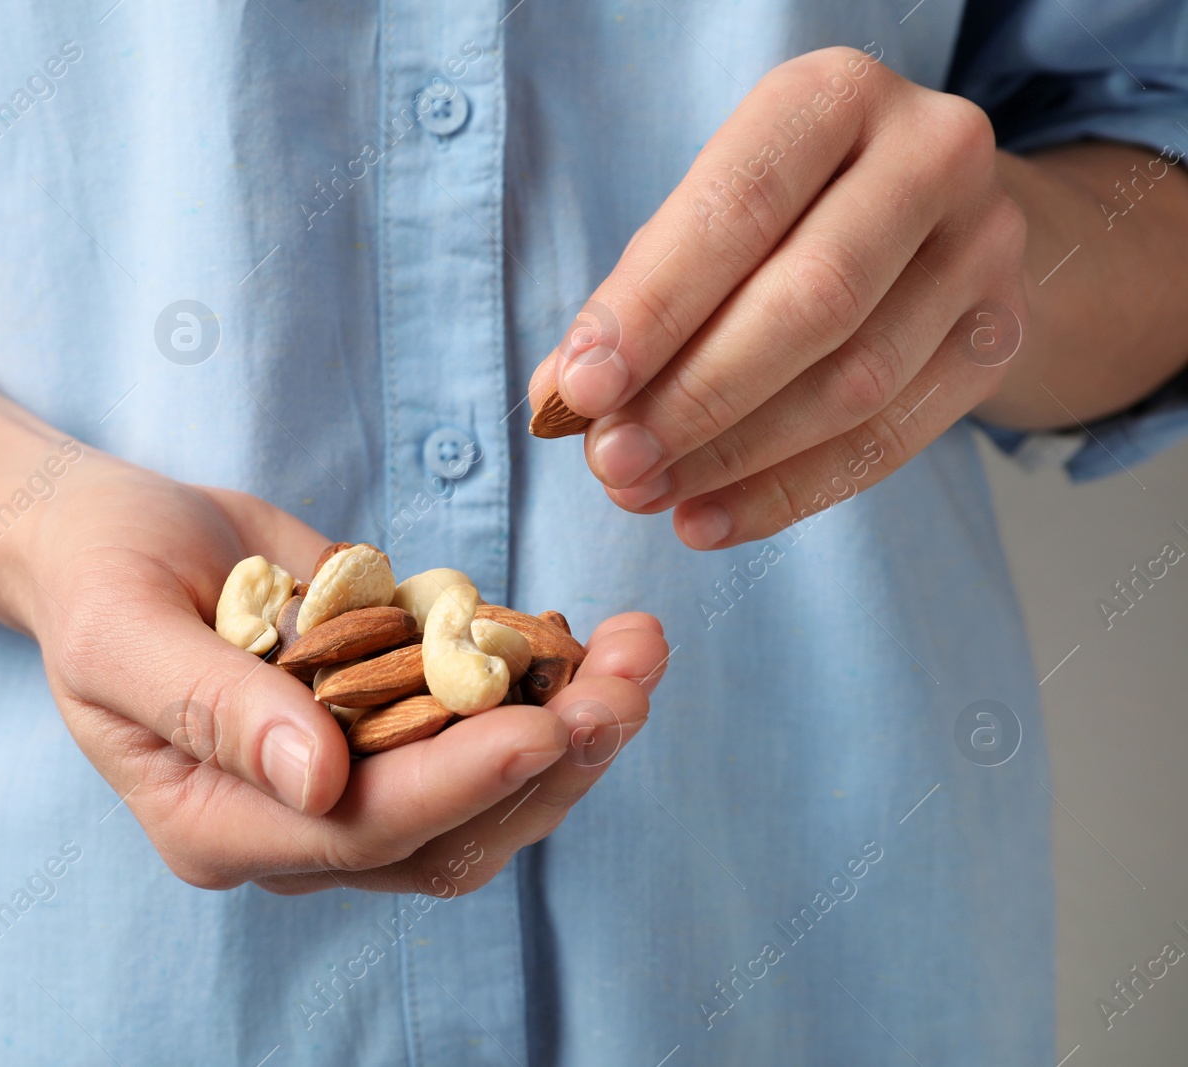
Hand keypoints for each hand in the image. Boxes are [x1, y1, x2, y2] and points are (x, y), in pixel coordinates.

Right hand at [20, 456, 669, 893]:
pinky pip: (483, 731)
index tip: (548, 724)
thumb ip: (212, 708)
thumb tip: (319, 780)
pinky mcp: (388, 725)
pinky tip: (593, 643)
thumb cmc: (97, 576)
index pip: (364, 825)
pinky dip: (547, 691)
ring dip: (575, 730)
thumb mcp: (121, 632)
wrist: (110, 539)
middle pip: (452, 829)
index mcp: (218, 822)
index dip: (462, 781)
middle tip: (632, 678)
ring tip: (639, 652)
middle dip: (553, 759)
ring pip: (490, 797)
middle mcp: (297, 824)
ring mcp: (350, 779)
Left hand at [531, 46, 1026, 547]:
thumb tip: (563, 396)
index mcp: (836, 97)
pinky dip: (786, 493)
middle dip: (694, 396)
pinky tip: (708, 518)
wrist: (944, 217)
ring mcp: (985, 249)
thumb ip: (641, 295)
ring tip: (646, 493)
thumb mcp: (714, 216)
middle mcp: (931, 154)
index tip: (581, 387)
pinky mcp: (1001, 337)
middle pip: (810, 300)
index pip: (736, 207)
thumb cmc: (792, 213)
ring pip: (854, 383)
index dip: (653, 307)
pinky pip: (890, 441)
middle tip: (612, 462)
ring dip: (733, 457)